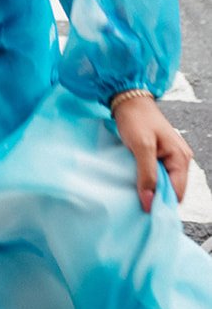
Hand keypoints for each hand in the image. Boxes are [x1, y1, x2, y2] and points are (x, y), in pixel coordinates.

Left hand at [112, 96, 192, 211]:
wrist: (127, 98)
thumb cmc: (135, 118)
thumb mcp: (141, 146)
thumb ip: (147, 174)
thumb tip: (150, 203)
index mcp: (181, 158)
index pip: (177, 193)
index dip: (161, 203)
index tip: (144, 210)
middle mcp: (180, 159)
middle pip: (172, 190)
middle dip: (156, 196)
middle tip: (136, 200)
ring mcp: (170, 157)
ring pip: (163, 183)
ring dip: (150, 188)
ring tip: (134, 190)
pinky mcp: (159, 155)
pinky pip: (157, 174)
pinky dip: (147, 179)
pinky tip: (135, 181)